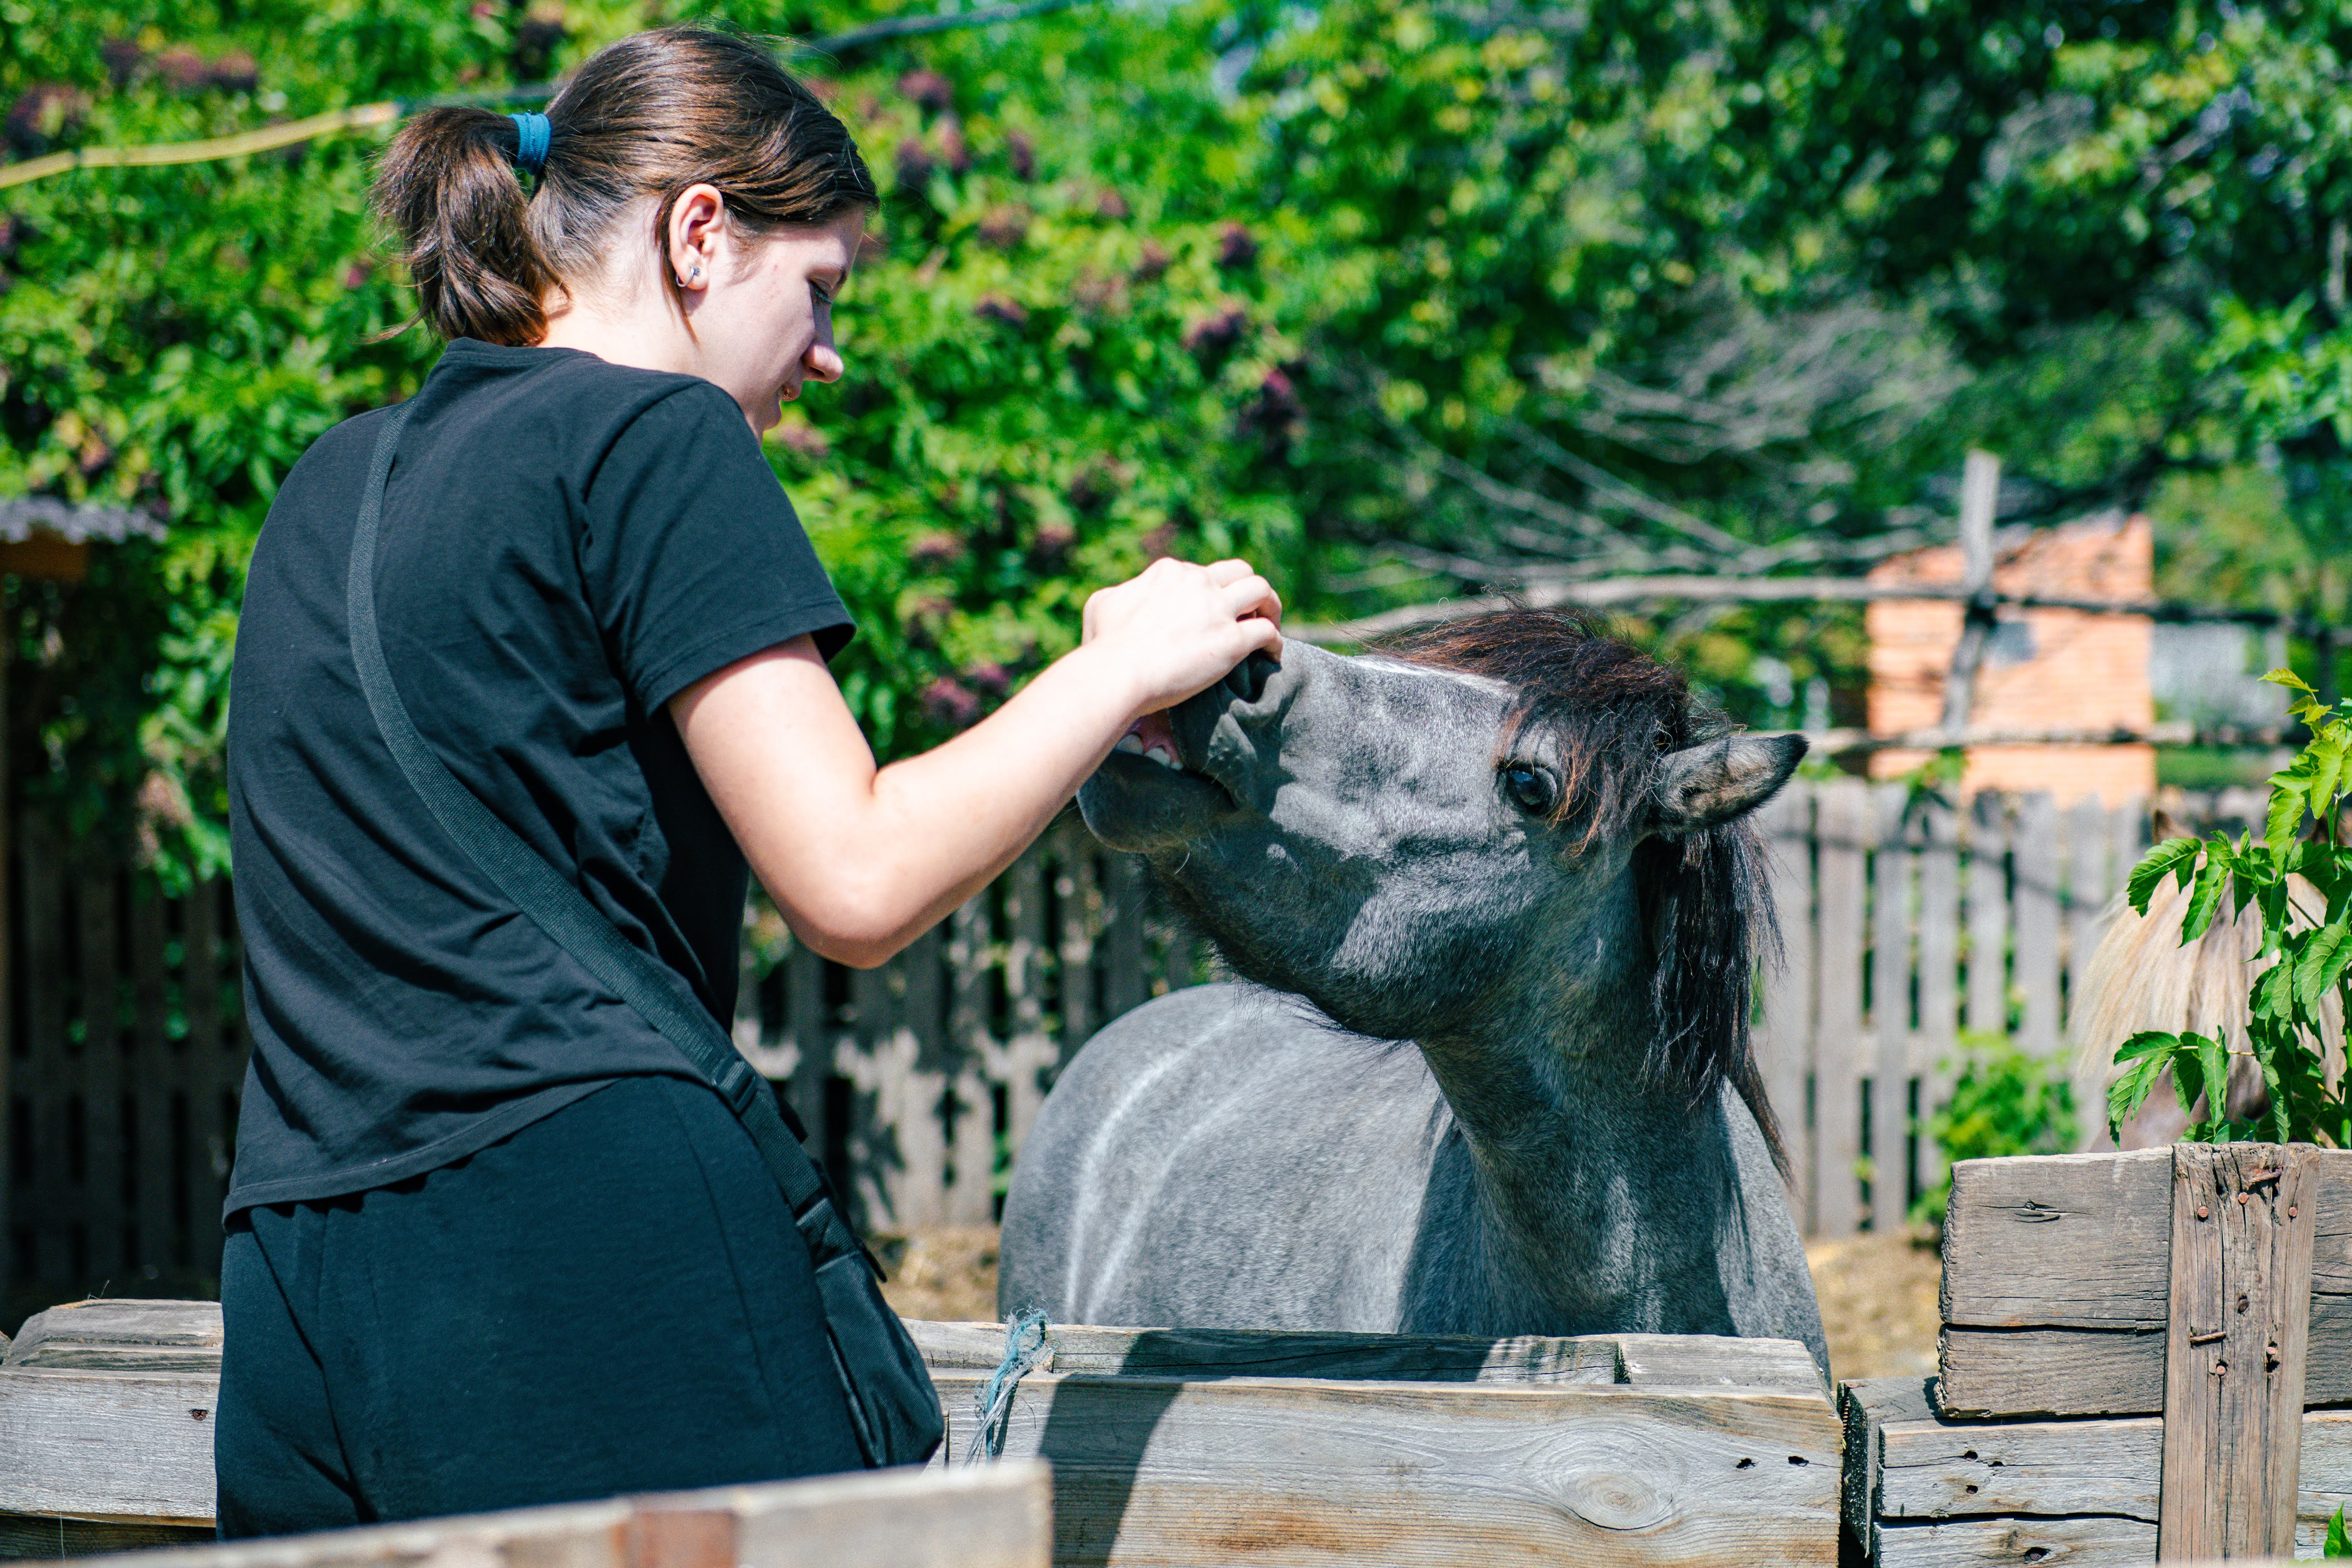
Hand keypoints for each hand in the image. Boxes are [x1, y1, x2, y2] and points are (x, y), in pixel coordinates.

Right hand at [1081, 557, 1282, 715]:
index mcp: (1169, 572)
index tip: (1207, 613)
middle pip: (1238, 571)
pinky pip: (1267, 631)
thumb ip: (1125, 592)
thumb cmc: (1104, 645)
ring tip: (1271, 623)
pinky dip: (1274, 641)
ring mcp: (1217, 609)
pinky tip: (1272, 654)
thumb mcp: (1102, 603)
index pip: (1201, 573)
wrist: (1117, 673)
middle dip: (1246, 587)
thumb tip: (1130, 595)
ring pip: (1260, 590)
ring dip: (1270, 605)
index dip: (1208, 592)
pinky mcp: (1231, 640)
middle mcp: (1197, 582)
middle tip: (1249, 610)